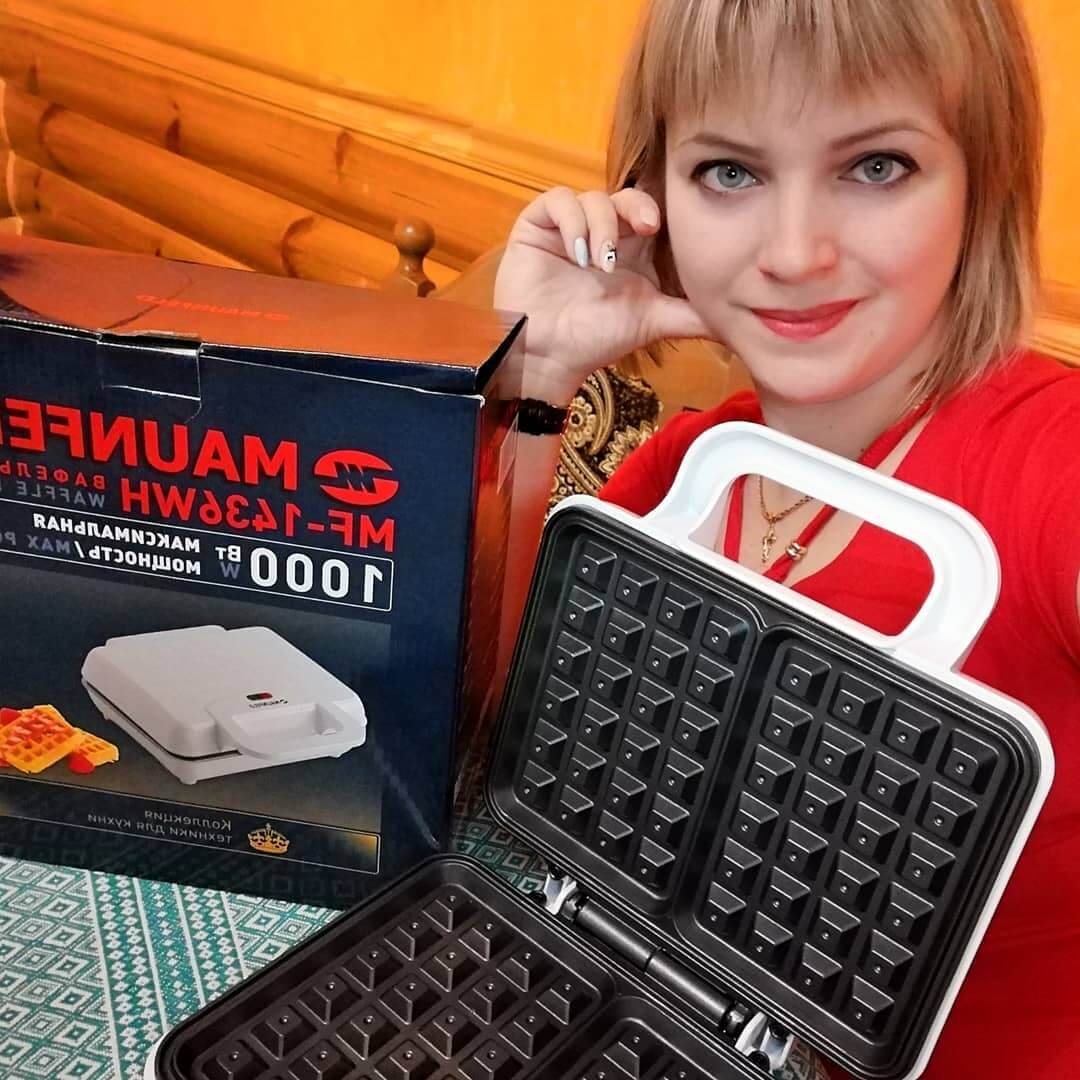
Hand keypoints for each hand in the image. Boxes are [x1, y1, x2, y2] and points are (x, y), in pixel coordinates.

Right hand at [493, 186, 710, 404]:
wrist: (549, 357)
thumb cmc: (597, 339)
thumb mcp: (655, 321)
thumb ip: (696, 315)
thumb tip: (742, 322)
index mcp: (633, 248)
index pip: (653, 209)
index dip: (663, 208)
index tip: (667, 227)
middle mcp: (604, 232)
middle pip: (628, 194)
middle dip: (639, 206)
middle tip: (647, 228)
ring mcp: (569, 227)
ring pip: (594, 197)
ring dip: (603, 226)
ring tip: (601, 264)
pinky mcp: (537, 226)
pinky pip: (559, 200)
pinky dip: (572, 222)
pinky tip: (576, 254)